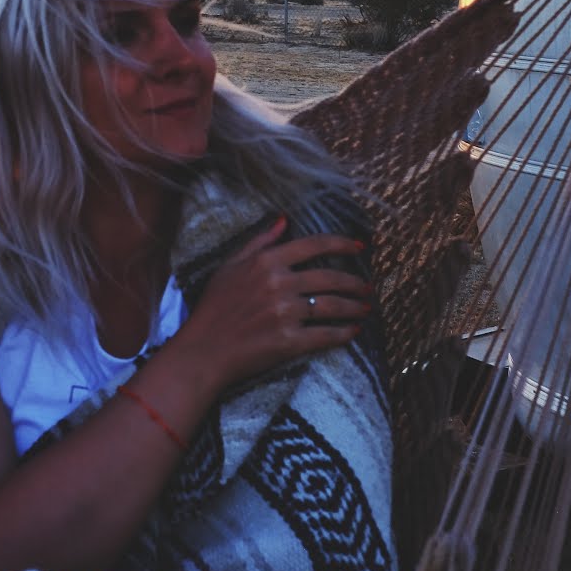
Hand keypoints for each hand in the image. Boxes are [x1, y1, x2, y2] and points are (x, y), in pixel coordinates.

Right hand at [177, 216, 373, 396]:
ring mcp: (285, 313)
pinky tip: (352, 332)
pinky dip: (343, 334)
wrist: (204, 350)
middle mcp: (278, 284)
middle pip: (329, 277)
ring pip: (332, 306)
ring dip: (354, 307)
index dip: (340, 244)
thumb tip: (284, 220)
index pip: (313, 245)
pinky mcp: (288, 341)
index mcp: (266, 262)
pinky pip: (325, 335)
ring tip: (365, 308)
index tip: (358, 247)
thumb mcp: (229, 265)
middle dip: (354, 282)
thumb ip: (259, 242)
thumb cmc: (213, 307)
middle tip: (367, 287)